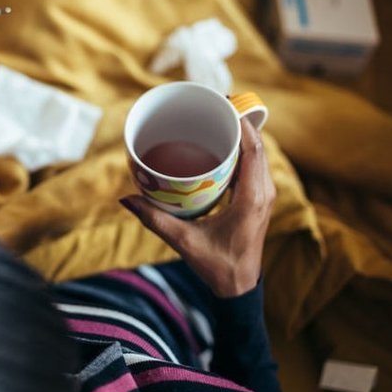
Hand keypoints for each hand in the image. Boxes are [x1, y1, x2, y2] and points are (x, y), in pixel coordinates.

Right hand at [120, 119, 275, 297]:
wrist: (239, 288)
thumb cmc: (217, 266)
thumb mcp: (184, 241)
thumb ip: (155, 220)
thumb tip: (127, 198)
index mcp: (252, 198)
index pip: (254, 149)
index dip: (241, 123)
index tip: (223, 104)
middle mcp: (264, 193)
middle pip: (257, 146)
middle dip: (238, 122)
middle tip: (213, 106)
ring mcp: (264, 195)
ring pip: (257, 154)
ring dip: (241, 135)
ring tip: (216, 120)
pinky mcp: (258, 199)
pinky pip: (253, 166)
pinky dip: (241, 151)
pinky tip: (220, 146)